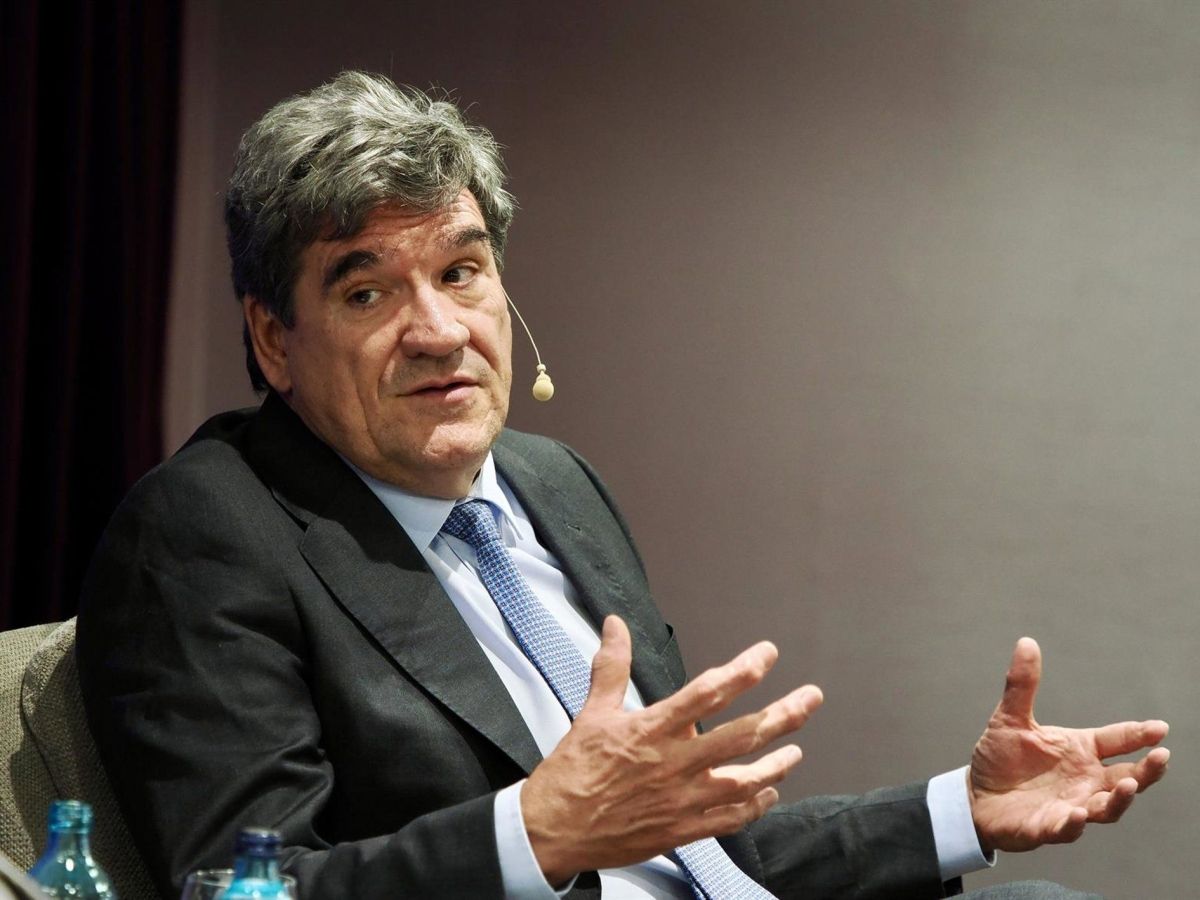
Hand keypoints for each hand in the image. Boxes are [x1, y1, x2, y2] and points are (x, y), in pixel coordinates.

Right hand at [521, 615, 822, 884]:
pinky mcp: (681, 830)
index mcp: (651, 729)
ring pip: (743, 781)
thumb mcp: (592, 711)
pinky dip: (753, 807)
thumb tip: (615, 625)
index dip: (743, 671)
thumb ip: (611, 666)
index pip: (707, 693)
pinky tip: (768, 794)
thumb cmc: (573, 771)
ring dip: (776, 764)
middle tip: (810, 698)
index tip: (767, 654)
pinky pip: (728, 820)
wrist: (554, 829)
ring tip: (795, 749)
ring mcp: (680, 800)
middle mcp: (672, 764)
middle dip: (782, 715)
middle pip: (740, 736)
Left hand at [969, 636, 1168, 852]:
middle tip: (1162, 758)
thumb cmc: (1000, 759)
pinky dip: (1075, 824)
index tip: (1161, 727)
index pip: (1117, 741)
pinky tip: (1078, 815)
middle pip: (1127, 778)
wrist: (975, 795)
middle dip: (1147, 771)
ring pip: (1107, 807)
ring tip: (1129, 784)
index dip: (1139, 734)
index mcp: (1080, 751)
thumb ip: (1022, 685)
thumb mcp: (1009, 718)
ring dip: (1119, 798)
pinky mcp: (1048, 827)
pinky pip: (1067, 829)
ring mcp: (1071, 806)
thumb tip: (1026, 642)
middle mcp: (1083, 780)